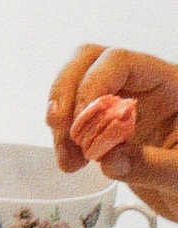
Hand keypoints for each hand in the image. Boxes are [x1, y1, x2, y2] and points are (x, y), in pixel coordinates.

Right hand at [44, 47, 177, 211]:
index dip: (94, 83)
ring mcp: (123, 104)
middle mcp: (143, 86)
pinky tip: (70, 163)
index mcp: (171, 84)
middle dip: (66, 92)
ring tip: (67, 158)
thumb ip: (153, 166)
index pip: (121, 61)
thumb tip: (108, 160)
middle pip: (89, 62)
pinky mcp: (109, 127)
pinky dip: (65, 139)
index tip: (82, 120)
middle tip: (60, 127)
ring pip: (75, 87)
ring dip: (62, 120)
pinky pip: (77, 119)